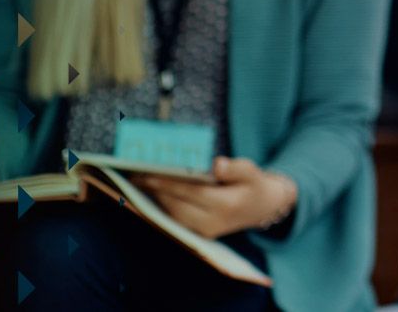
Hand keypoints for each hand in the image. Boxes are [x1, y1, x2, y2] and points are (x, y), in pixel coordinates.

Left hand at [132, 157, 297, 239]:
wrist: (262, 208)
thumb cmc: (254, 185)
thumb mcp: (252, 172)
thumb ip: (236, 168)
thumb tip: (217, 165)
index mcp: (226, 206)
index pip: (191, 193)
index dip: (168, 183)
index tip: (148, 173)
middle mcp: (213, 223)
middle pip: (176, 205)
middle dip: (156, 190)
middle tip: (136, 174)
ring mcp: (205, 231)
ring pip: (173, 214)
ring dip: (156, 197)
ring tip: (139, 179)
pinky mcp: (199, 232)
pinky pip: (176, 218)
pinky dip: (162, 203)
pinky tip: (152, 188)